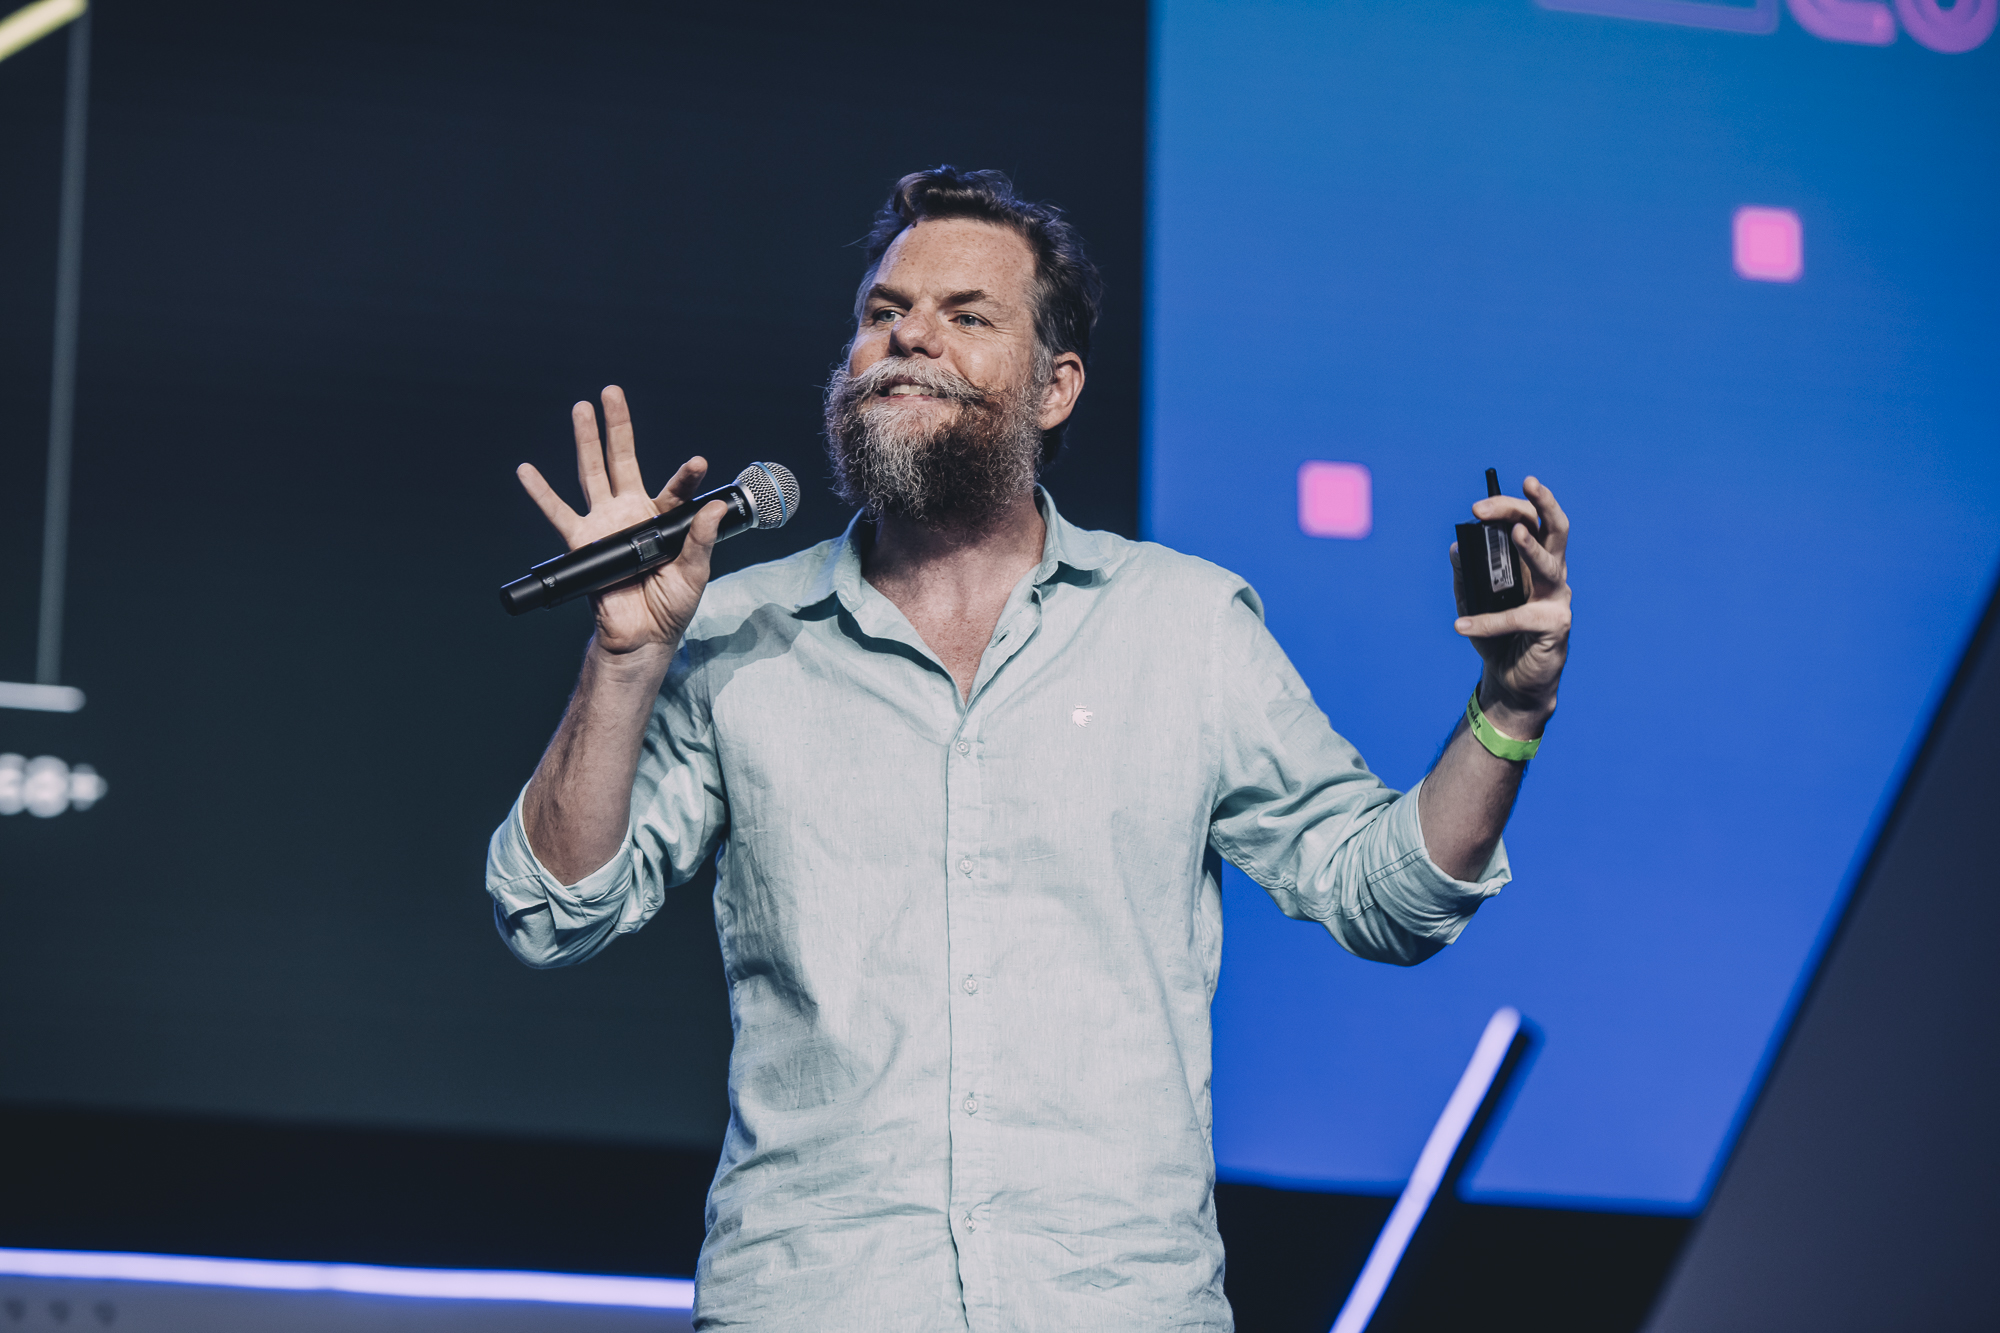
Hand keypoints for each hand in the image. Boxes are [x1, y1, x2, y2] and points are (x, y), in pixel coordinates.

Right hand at [515, 385, 727, 657]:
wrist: (641, 636)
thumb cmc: (670, 606)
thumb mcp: (695, 573)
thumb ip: (701, 539)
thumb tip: (715, 507)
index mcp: (663, 519)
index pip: (675, 488)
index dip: (685, 475)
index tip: (698, 462)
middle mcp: (631, 513)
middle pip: (623, 460)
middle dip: (618, 427)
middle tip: (612, 392)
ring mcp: (605, 524)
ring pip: (591, 474)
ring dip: (584, 441)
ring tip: (580, 408)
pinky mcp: (582, 542)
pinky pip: (558, 513)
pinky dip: (540, 492)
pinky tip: (526, 470)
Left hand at [1449, 476, 1570, 732]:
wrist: (1512, 681)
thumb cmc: (1497, 638)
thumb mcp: (1473, 602)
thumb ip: (1466, 576)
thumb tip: (1456, 547)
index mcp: (1534, 562)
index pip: (1529, 522)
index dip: (1508, 508)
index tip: (1477, 508)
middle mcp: (1552, 574)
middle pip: (1554, 529)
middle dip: (1538, 504)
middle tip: (1520, 487)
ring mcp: (1557, 598)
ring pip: (1551, 564)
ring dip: (1531, 548)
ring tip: (1513, 534)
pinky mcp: (1555, 625)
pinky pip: (1519, 617)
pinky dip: (1489, 622)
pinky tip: (1462, 625)